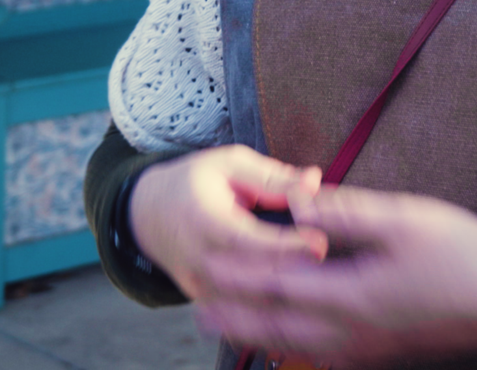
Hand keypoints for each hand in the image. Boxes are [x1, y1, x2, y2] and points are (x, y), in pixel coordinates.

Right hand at [129, 145, 327, 302]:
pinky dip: (268, 304)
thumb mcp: (229, 164)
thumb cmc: (193, 183)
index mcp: (205, 221)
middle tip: (328, 260)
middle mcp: (200, 260)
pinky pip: (240, 311)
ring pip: (249, 304)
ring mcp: (200, 286)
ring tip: (316, 274)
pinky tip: (294, 289)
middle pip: (254, 279)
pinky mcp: (204, 300)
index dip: (287, 246)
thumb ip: (272, 176)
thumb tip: (314, 180)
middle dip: (294, 272)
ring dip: (285, 292)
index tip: (320, 242)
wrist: (147, 214)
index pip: (250, 242)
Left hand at [192, 185, 476, 368]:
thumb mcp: (402, 218)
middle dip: (235, 316)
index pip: (277, 288)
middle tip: (196, 307)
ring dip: (257, 334)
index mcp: (351, 296)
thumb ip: (344, 211)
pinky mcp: (381, 353)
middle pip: (277, 328)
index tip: (205, 263)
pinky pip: (322, 357)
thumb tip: (296, 201)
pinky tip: (285, 342)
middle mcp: (351, 333)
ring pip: (296, 348)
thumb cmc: (461, 253)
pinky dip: (292, 348)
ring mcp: (366, 350)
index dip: (238, 278)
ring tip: (226, 324)